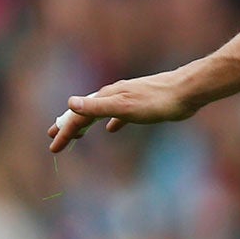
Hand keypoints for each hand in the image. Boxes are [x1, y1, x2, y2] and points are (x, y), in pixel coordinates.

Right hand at [47, 69, 198, 152]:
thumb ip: (97, 107)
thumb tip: (69, 104)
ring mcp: (127, 99)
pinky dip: (111, 122)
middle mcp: (113, 95)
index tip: (53, 148)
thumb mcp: (124, 107)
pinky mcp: (141, 105)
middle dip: (68, 126)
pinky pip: (119, 115)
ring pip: (100, 112)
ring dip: (86, 124)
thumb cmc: (157, 101)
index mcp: (106, 97)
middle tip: (54, 138)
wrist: (186, 91)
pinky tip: (112, 129)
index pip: (78, 116)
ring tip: (78, 134)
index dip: (64, 132)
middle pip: (85, 112)